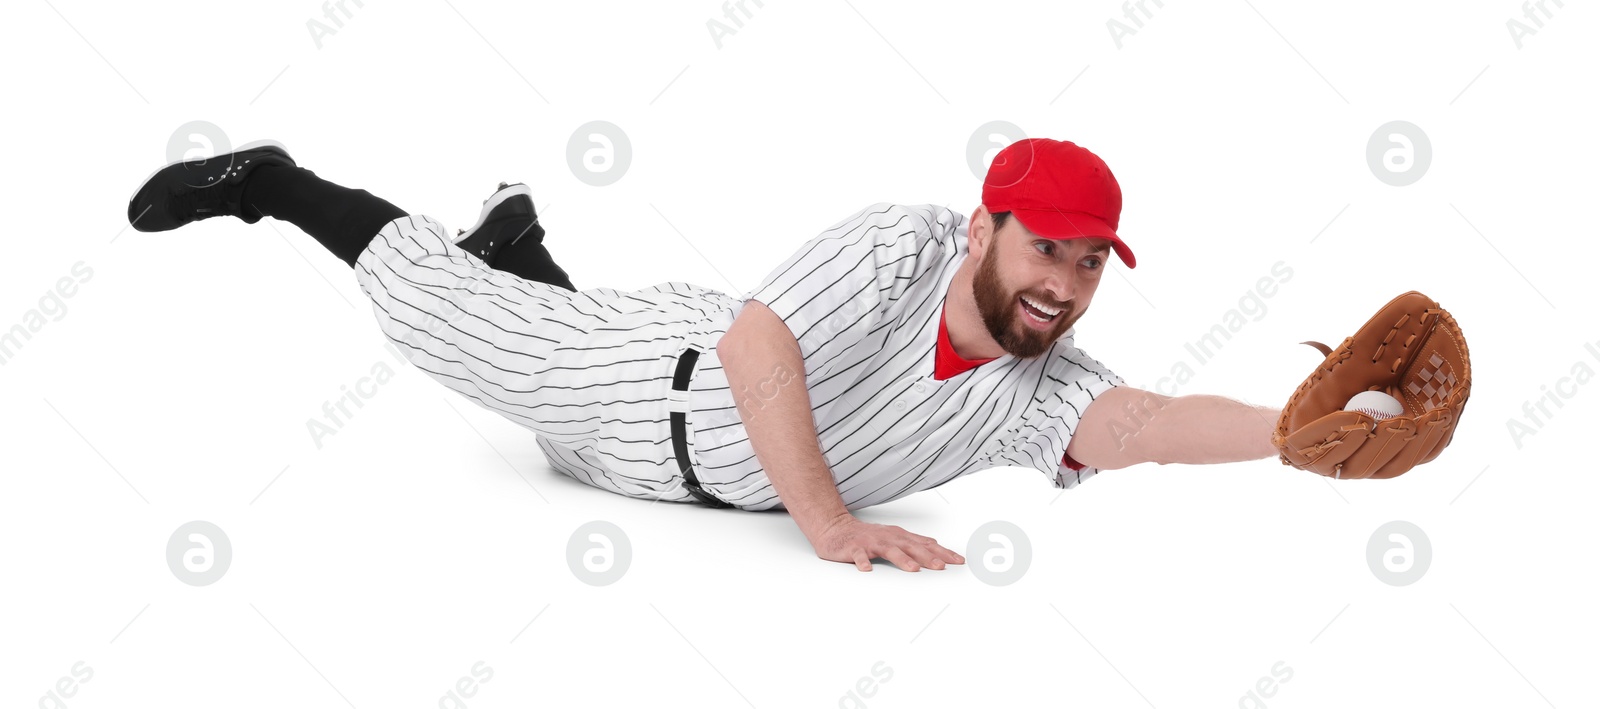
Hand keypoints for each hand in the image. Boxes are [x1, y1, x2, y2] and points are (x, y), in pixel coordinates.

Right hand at [809, 513, 965, 571]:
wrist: (835, 528)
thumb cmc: (866, 536)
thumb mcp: (893, 537)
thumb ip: (912, 542)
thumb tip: (935, 544)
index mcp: (899, 536)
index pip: (926, 544)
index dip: (943, 552)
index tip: (959, 561)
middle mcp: (888, 537)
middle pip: (911, 547)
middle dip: (928, 557)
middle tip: (942, 567)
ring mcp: (871, 542)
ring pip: (889, 550)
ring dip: (902, 559)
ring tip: (913, 569)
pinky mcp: (854, 548)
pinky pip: (858, 556)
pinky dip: (863, 563)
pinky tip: (867, 570)